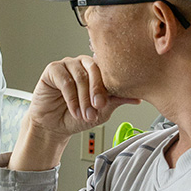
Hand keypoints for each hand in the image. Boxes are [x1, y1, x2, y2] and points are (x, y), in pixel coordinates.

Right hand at [11, 56, 140, 170]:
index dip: (110, 86)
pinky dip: (71, 98)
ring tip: (85, 114)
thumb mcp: (102, 111)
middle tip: (98, 106)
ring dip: (83, 98)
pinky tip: (74, 110)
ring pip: (80, 76)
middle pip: (95, 69)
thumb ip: (117, 100)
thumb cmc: (76, 116)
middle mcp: (83, 64)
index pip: (107, 70)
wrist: (54, 126)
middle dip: (97, 91)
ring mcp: (68, 64)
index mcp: (97, 70)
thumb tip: (137, 97)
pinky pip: (65, 80)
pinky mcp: (53, 69)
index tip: (109, 102)